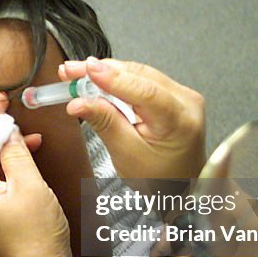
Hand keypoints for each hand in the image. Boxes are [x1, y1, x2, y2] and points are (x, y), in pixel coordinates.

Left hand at [0, 98, 70, 256]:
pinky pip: (3, 171)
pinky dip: (14, 155)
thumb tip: (7, 128)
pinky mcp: (3, 200)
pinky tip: (30, 143)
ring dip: (4, 137)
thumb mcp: (30, 186)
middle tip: (3, 101)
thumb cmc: (35, 233)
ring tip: (18, 117)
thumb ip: (16, 153)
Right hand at [60, 58, 204, 179]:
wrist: (181, 186)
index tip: (87, 70)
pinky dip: (118, 79)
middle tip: (71, 72)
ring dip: (107, 73)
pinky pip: (142, 79)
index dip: (113, 78)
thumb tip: (79, 102)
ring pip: (139, 74)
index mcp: (181, 121)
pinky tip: (98, 79)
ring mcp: (182, 95)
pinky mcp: (173, 94)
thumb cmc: (160, 178)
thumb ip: (105, 123)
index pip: (145, 91)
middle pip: (140, 76)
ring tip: (78, 75)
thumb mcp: (127, 155)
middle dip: (102, 72)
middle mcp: (186, 102)